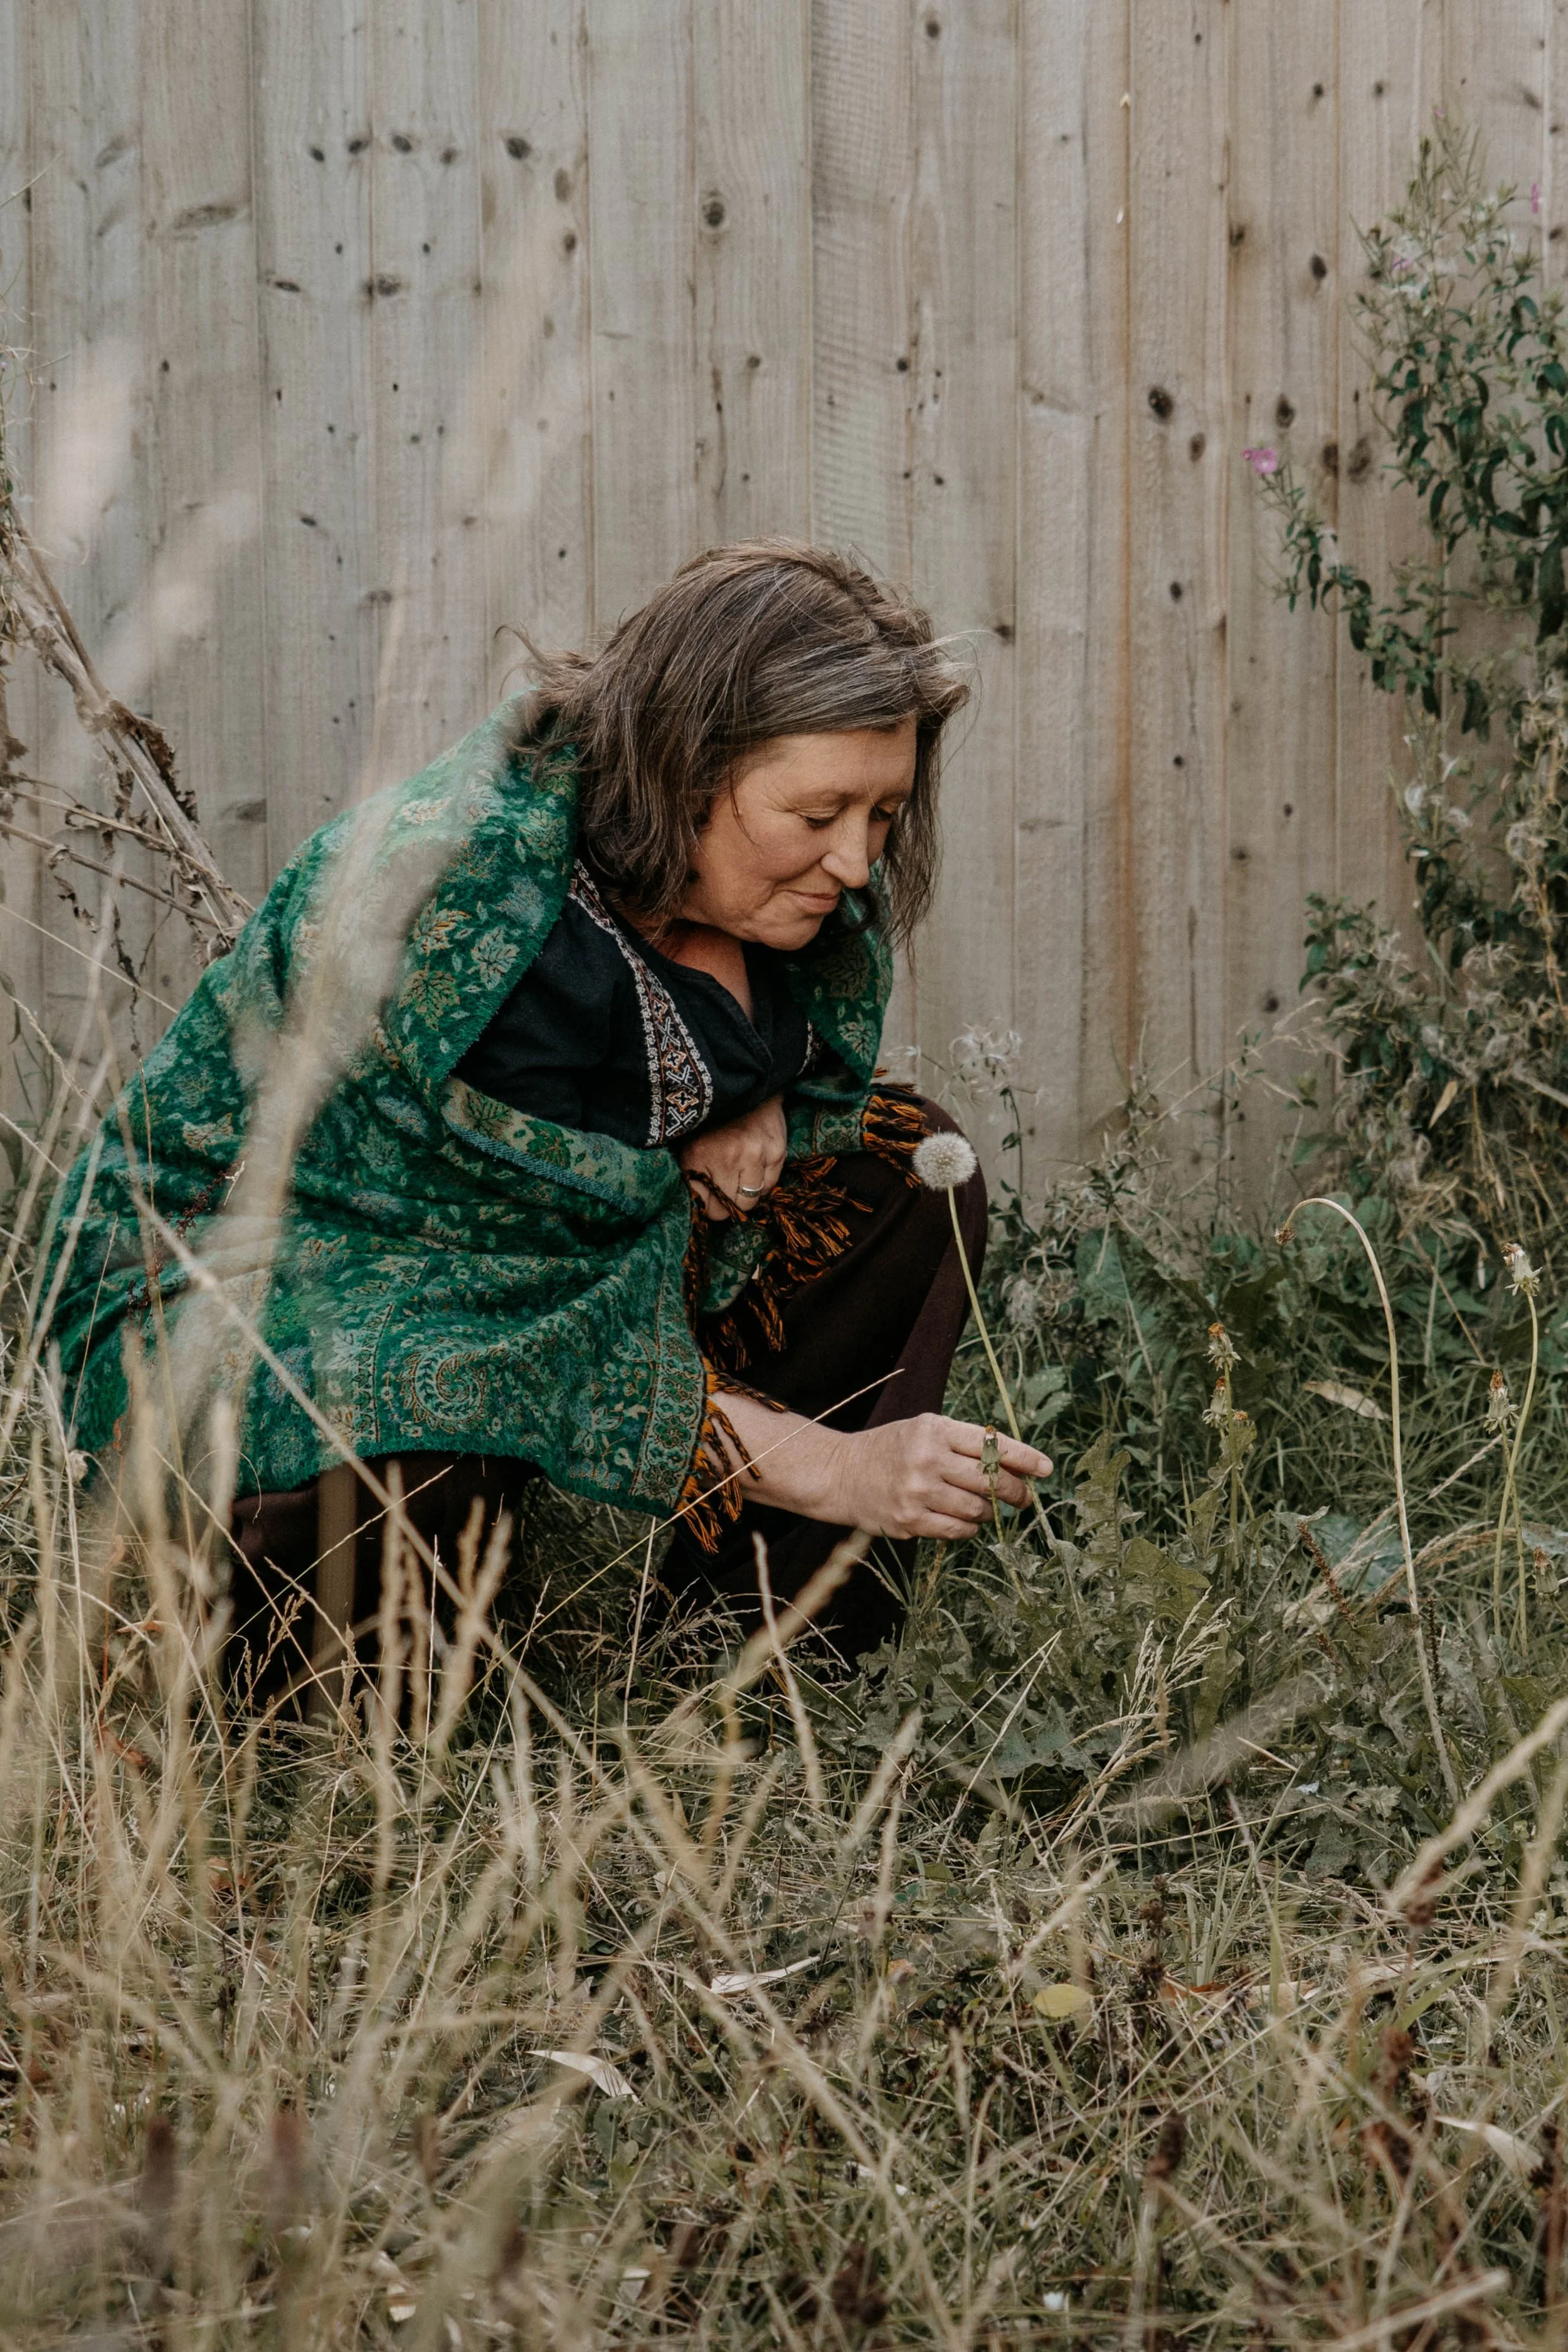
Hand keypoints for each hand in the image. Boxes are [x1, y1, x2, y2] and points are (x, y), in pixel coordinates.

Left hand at [678, 1094, 787, 1220]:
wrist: (748, 1084)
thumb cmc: (715, 1117)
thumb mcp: (691, 1141)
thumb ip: (691, 1172)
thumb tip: (697, 1204)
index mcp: (700, 1154)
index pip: (704, 1205)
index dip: (706, 1207)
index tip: (708, 1200)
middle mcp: (729, 1157)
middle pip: (728, 1208)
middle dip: (725, 1204)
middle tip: (724, 1191)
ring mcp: (756, 1156)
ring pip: (751, 1201)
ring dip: (745, 1194)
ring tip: (740, 1177)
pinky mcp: (777, 1153)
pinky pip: (769, 1187)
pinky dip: (762, 1183)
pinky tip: (755, 1167)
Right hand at [822, 1415, 1052, 1539]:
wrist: (841, 1474)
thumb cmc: (892, 1450)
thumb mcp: (925, 1431)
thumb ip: (966, 1444)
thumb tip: (1018, 1466)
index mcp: (934, 1429)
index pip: (992, 1444)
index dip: (1025, 1458)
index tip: (1047, 1469)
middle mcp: (927, 1459)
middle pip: (990, 1480)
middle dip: (1015, 1491)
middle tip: (1024, 1497)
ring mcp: (917, 1492)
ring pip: (977, 1509)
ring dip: (990, 1511)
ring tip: (986, 1507)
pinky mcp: (909, 1520)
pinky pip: (958, 1530)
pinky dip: (970, 1527)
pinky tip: (965, 1520)